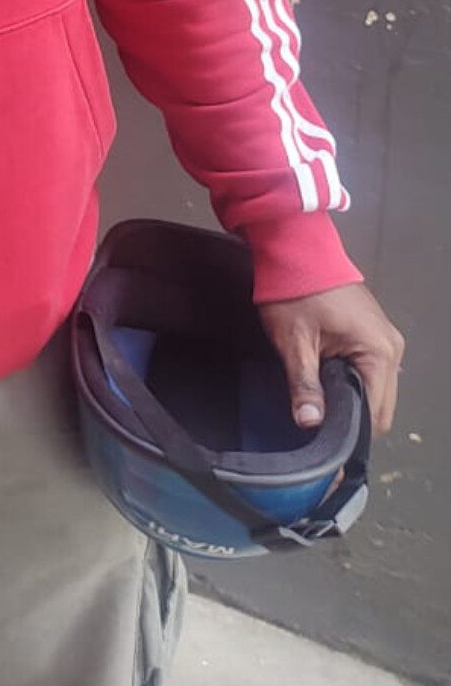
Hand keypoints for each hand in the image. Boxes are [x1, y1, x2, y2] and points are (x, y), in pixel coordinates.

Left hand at [258, 283, 405, 435]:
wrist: (295, 247)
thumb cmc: (295, 288)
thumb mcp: (294, 341)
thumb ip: (305, 385)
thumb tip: (310, 423)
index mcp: (379, 352)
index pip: (375, 414)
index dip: (350, 431)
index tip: (325, 438)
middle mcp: (391, 347)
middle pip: (380, 405)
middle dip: (351, 417)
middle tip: (317, 415)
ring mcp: (385, 338)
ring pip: (376, 389)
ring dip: (351, 397)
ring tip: (319, 394)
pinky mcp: (374, 333)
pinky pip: (371, 371)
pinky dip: (352, 380)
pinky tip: (327, 376)